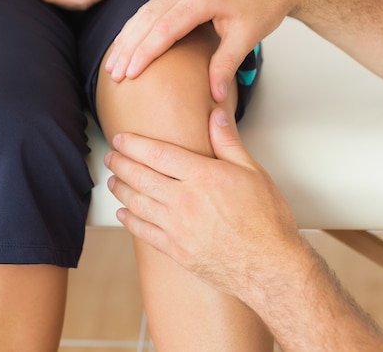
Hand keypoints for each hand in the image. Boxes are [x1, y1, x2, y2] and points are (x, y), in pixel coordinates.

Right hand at [105, 0, 297, 100]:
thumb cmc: (266, 2)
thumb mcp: (248, 36)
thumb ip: (226, 65)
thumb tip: (215, 96)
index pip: (164, 28)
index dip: (144, 53)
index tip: (129, 74)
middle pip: (147, 17)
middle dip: (128, 46)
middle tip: (112, 73)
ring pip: (147, 8)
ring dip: (129, 34)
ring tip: (114, 60)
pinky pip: (156, 2)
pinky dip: (140, 23)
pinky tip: (131, 39)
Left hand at [105, 107, 298, 298]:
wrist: (271, 267)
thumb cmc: (266, 219)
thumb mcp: (252, 171)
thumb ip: (228, 141)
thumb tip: (215, 115)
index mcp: (202, 177)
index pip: (157, 153)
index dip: (134, 144)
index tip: (121, 138)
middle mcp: (184, 201)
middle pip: (140, 177)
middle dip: (120, 164)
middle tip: (110, 156)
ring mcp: (178, 228)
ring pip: (137, 203)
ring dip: (120, 189)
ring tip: (112, 181)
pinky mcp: (177, 251)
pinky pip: (144, 233)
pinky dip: (130, 221)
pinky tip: (123, 214)